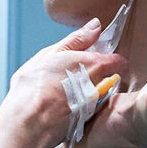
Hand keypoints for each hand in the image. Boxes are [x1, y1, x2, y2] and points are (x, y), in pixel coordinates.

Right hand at [0, 18, 127, 147]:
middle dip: (95, 76)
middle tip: (72, 75)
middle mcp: (99, 86)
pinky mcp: (85, 122)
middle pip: (108, 78)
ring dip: (85, 92)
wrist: (28, 122)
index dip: (107, 59)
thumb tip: (95, 25)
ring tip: (61, 92)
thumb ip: (76, 40)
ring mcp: (94, 106)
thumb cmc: (34, 86)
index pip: (117, 61)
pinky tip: (58, 106)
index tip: (93, 59)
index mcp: (93, 65)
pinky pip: (87, 110)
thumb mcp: (51, 53)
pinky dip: (77, 106)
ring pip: (96, 94)